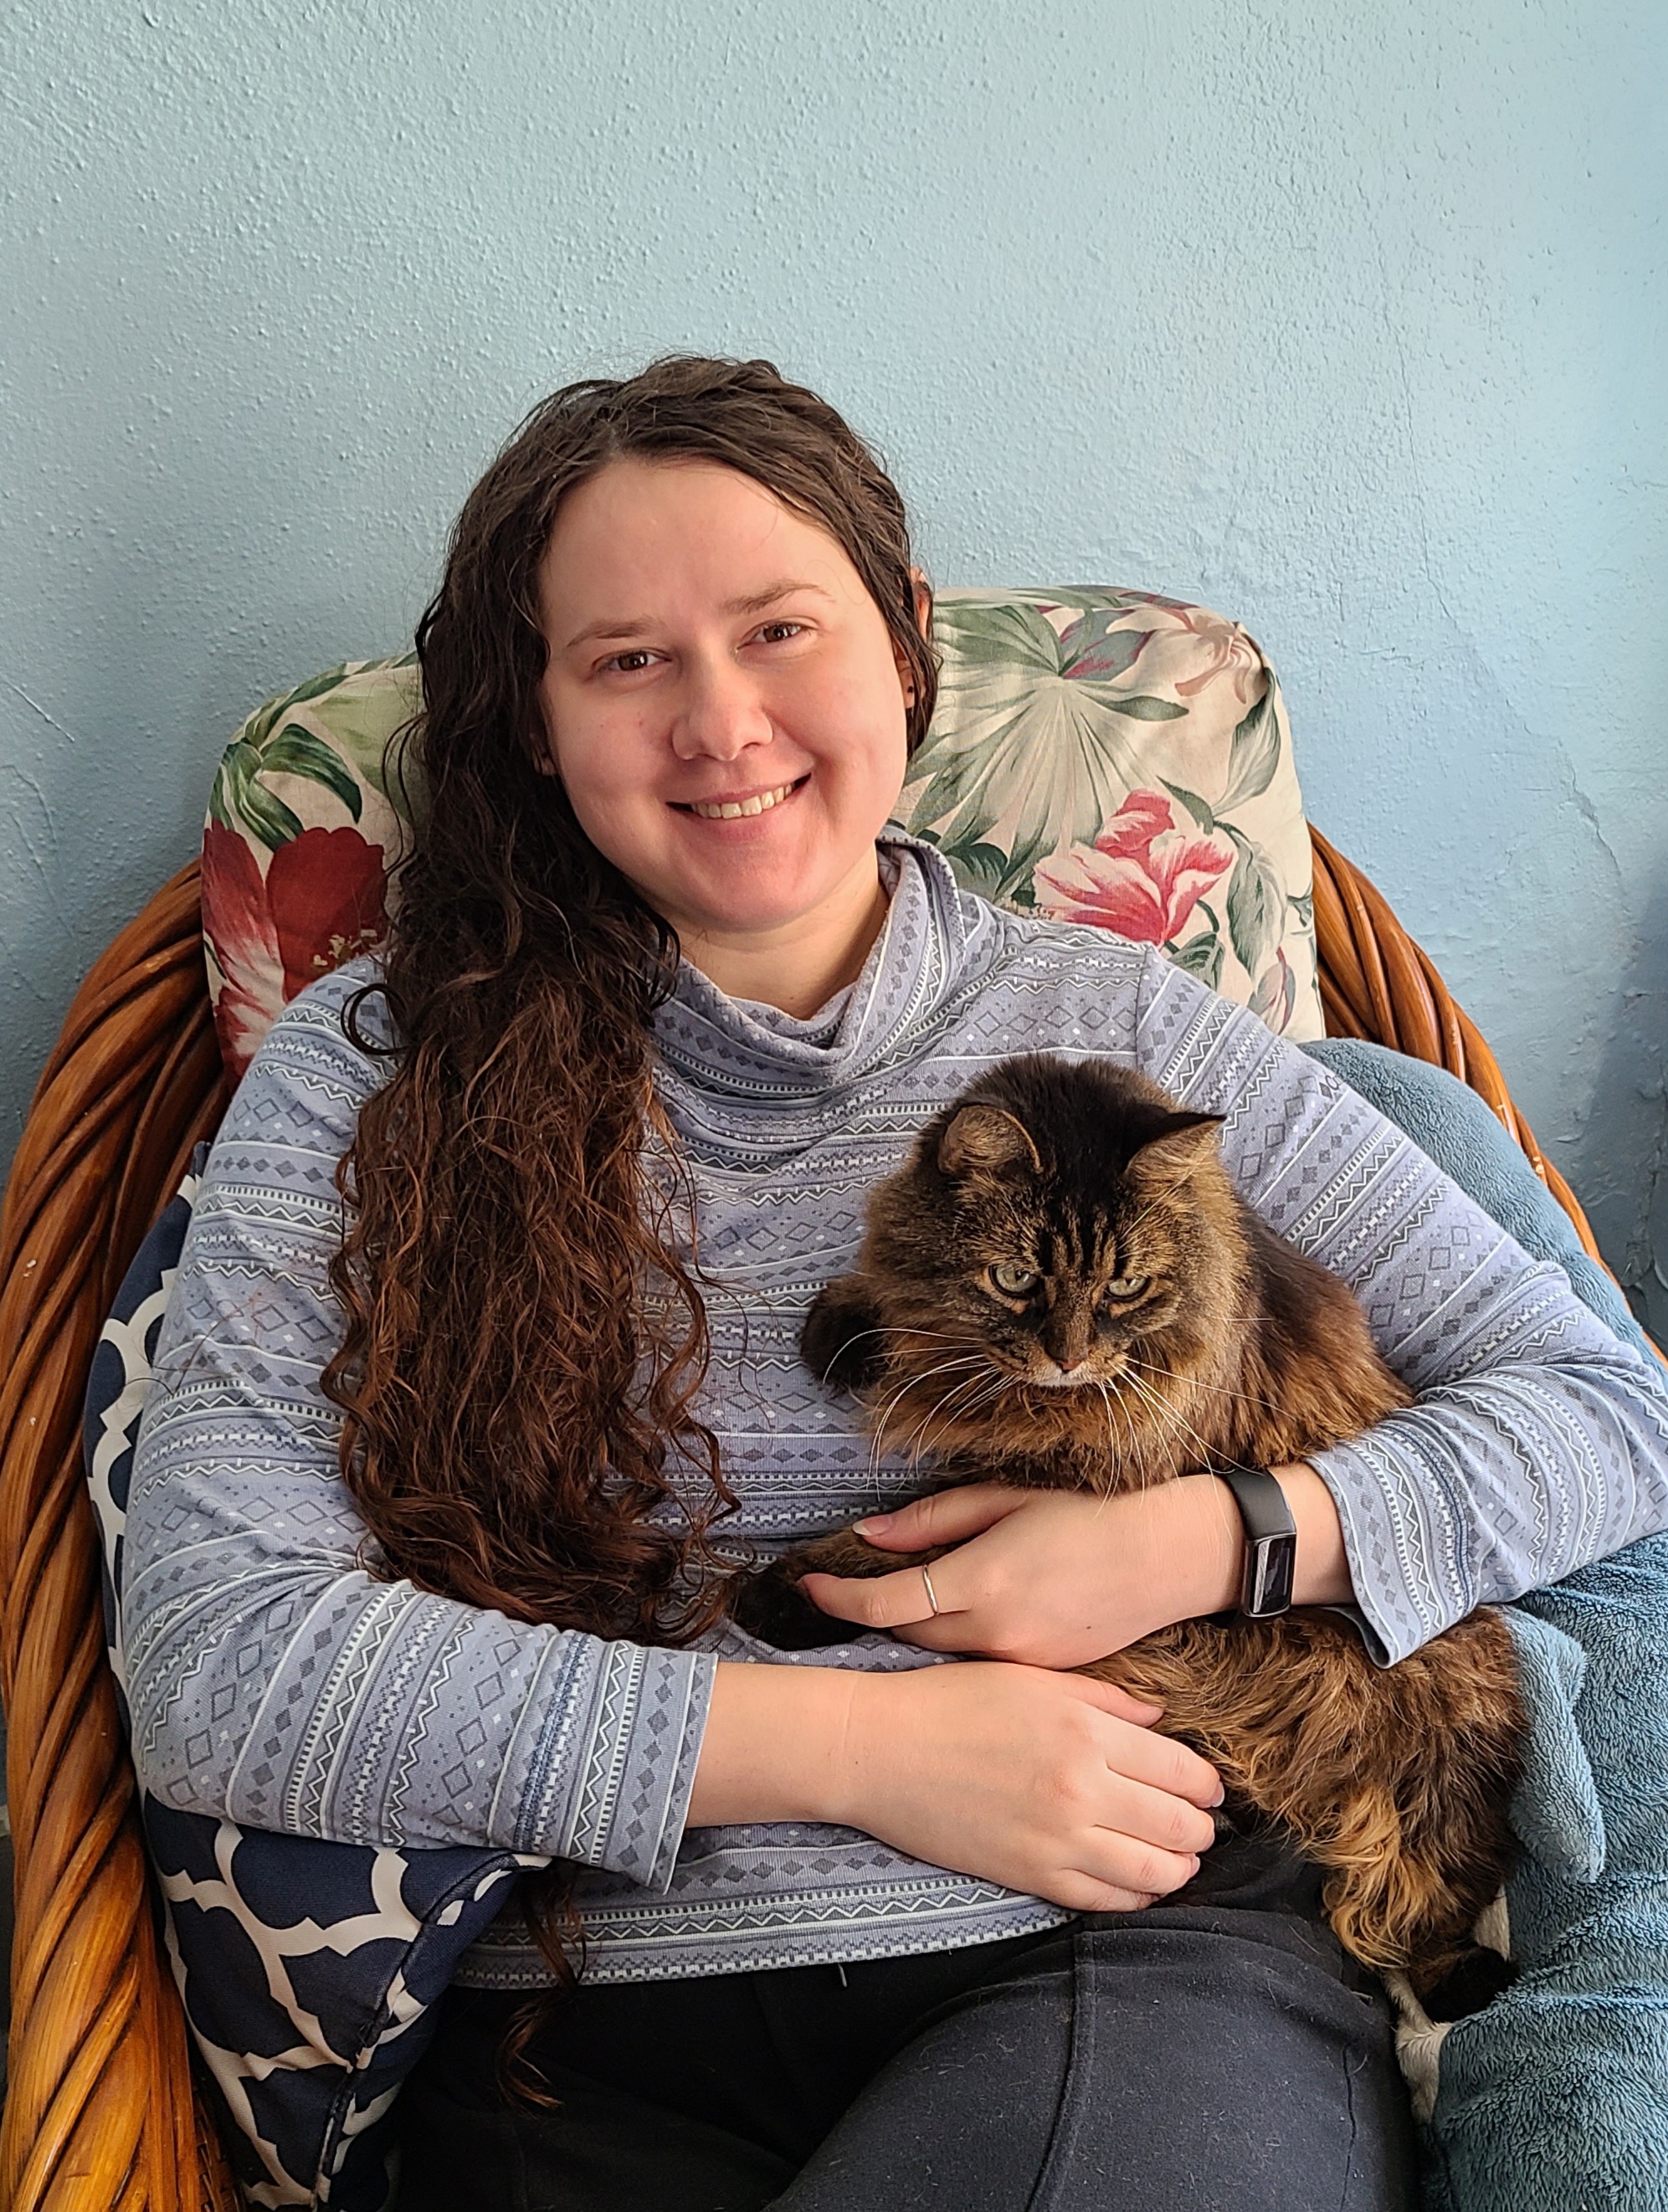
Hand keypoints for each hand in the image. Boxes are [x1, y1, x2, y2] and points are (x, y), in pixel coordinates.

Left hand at [799, 1479, 1241, 1665]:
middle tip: (853, 1587)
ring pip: (941, 1656)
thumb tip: (868, 1534)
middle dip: (875, 1613)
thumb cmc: (1087, 1515)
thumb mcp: (1004, 1501)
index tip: (807, 1587)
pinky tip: (968, 1624)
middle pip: (905, 1636)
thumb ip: (932, 1521)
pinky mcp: (1042, 1679)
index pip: (884, 1603)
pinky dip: (962, 1647)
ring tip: (910, 1603)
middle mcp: (994, 1632)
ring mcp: (1019, 1664)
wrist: (1167, 1559)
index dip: (838, 1597)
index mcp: (980, 1580)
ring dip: (919, 1632)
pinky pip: (980, 1667)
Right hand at [832, 1660, 1223, 1911]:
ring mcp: (1057, 1840)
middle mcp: (1082, 1789)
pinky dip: (1135, 1898)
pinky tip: (1137, 1884)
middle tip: (1199, 1827)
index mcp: (1087, 1732)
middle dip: (1200, 1831)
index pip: (1183, 1772)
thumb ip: (1105, 1699)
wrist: (878, 1748)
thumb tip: (1159, 1721)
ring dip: (1178, 1869)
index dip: (1206, 1785)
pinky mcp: (1029, 1876)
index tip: (1208, 1789)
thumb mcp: (1032, 1678)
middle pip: (1180, 1827)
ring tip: (1177, 1859)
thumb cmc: (950, 1701)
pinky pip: (1105, 1901)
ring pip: (1154, 1874)